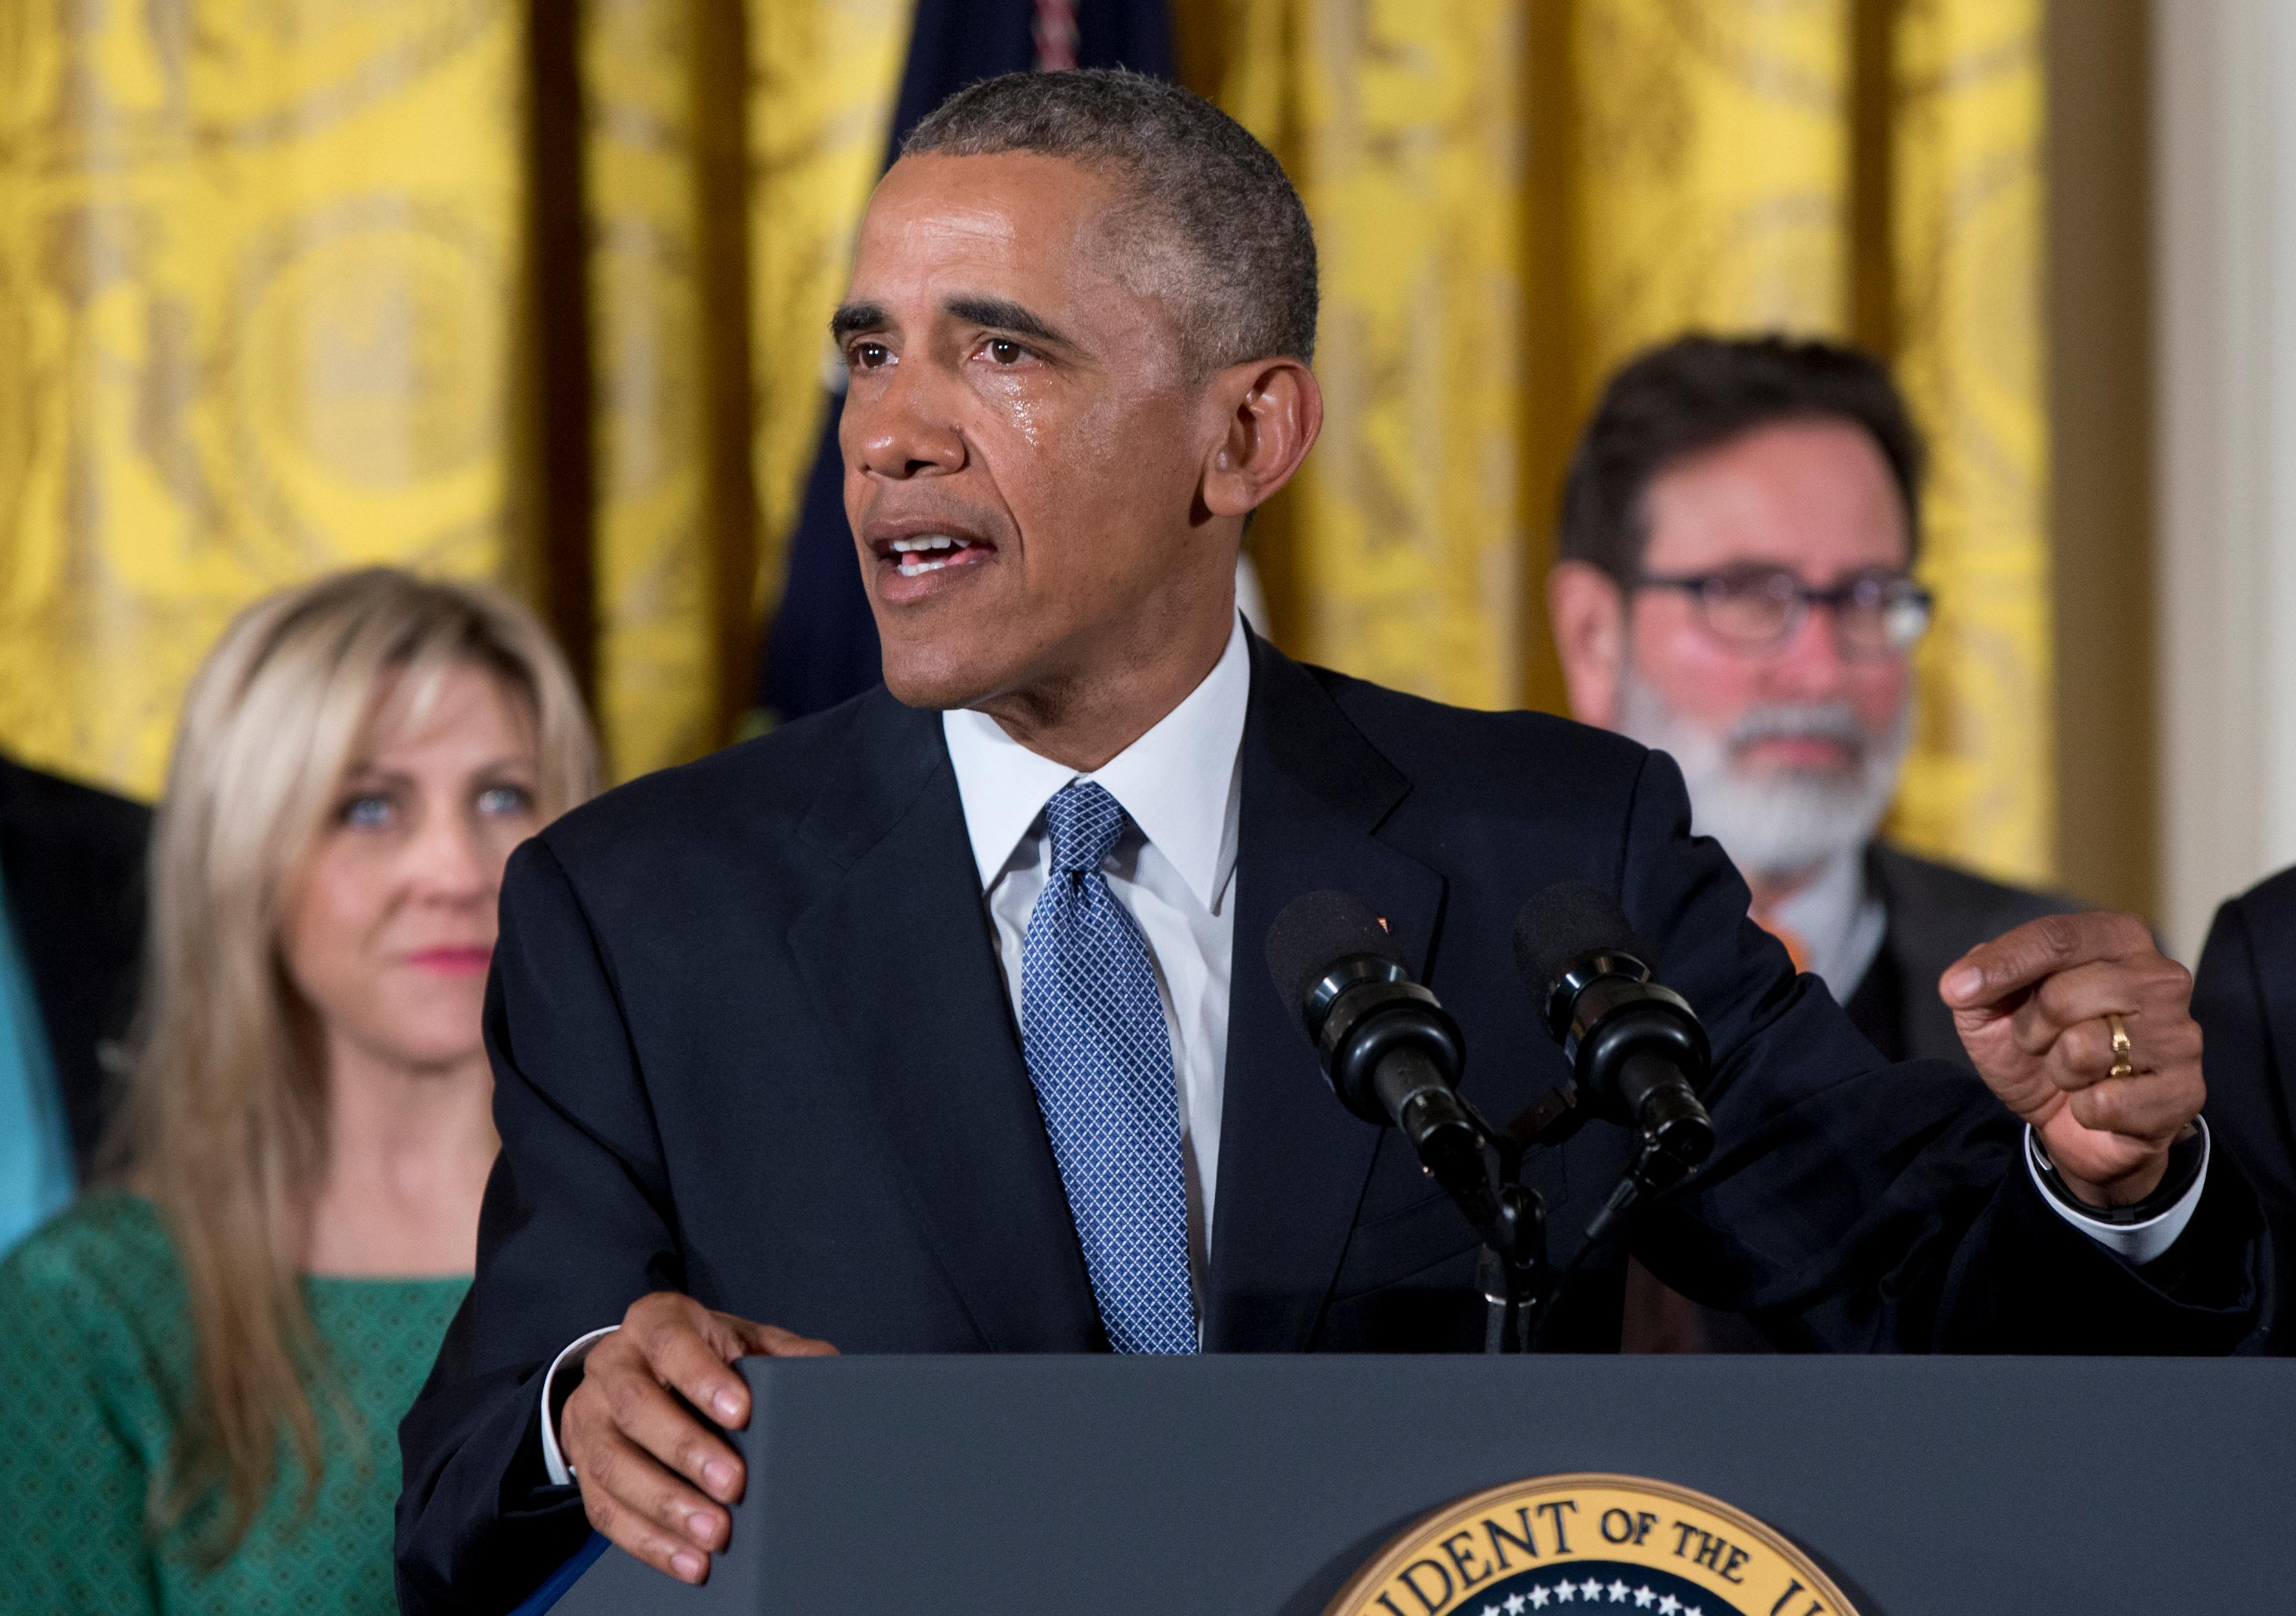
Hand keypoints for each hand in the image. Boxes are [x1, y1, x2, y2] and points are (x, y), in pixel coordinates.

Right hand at [559, 1291, 835, 1584]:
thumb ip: (782, 1353)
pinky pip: (605, 1510)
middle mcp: (612, 1363)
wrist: (642, 1370)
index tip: (742, 1412)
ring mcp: (589, 1416)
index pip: (671, 1342)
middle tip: (733, 1483)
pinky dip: (649, 1541)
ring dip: (666, 1505)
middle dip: (685, 1449)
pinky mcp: (581, 1467)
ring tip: (714, 1533)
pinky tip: (688, 1558)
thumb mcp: (742, 1340)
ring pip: (613, 1463)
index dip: (703, 1377)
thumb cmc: (703, 1355)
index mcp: (654, 1321)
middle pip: (636, 1406)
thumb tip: (827, 1371)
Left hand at [1941, 911, 2202, 1206]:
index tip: (1956, 990)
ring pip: (2086, 1047)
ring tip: (2072, 1071)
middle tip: (2042, 1042)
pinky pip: (2107, 1102)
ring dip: (2060, 1070)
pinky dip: (2085, 1111)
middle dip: (2031, 1028)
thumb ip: (1977, 980)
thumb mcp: (1991, 1010)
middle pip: (2064, 994)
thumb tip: (1961, 982)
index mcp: (2118, 938)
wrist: (2071, 1123)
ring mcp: (2181, 1034)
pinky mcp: (2187, 1091)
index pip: (2057, 937)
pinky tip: (2098, 1103)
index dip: (2003, 964)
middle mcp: (2161, 977)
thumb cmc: (2037, 1050)